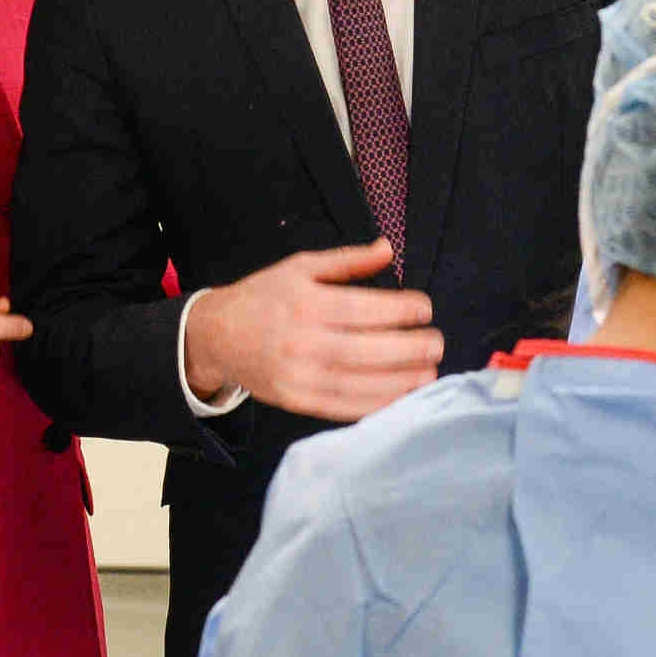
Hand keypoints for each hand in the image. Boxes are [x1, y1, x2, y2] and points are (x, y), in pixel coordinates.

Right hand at [183, 242, 439, 421]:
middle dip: (411, 348)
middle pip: (367, 350)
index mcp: (306, 302)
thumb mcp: (301, 267)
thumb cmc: (265, 297)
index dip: (402, 310)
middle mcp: (302, 341)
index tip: (425, 308)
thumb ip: (347, 261)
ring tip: (430, 373)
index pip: (364, 309)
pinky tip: (402, 397)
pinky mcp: (297, 401)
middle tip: (438, 343)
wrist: (217, 336)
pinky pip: (344, 408)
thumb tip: (388, 248)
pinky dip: (378, 405)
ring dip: (402, 382)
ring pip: (360, 383)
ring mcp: (299, 375)